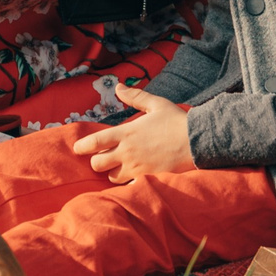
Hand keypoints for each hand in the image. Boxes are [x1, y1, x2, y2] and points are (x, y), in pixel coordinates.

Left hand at [70, 89, 196, 181]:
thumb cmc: (177, 121)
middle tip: (104, 158)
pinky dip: (127, 184)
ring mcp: (137, 168)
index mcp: (126, 133)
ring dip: (113, 173)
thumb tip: (119, 88)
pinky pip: (128, 187)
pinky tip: (132, 179)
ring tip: (121, 167)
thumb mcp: (156, 104)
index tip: (77, 149)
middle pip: (98, 164)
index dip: (82, 146)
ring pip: (112, 178)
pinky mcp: (147, 179)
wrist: (198, 141)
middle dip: (98, 162)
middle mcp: (128, 152)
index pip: (95, 142)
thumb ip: (135, 97)